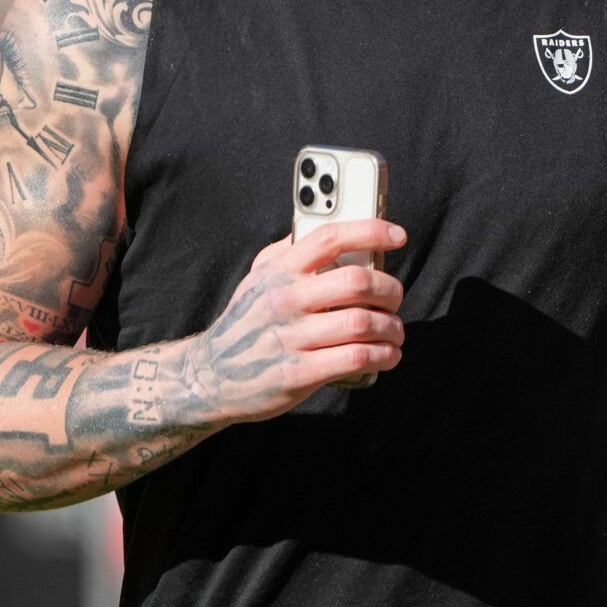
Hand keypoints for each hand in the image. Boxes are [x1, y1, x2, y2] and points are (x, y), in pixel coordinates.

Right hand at [179, 219, 407, 425]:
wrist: (208, 377)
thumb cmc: (244, 323)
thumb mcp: (257, 279)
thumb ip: (288, 252)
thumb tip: (330, 229)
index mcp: (278, 271)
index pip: (330, 237)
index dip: (370, 230)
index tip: (397, 236)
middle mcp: (285, 300)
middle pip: (357, 281)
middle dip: (390, 289)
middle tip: (395, 298)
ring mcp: (291, 338)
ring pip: (363, 324)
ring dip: (392, 328)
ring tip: (395, 331)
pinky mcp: (298, 374)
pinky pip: (356, 358)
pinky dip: (382, 355)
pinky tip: (387, 355)